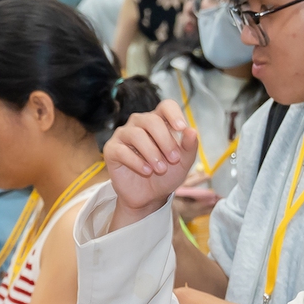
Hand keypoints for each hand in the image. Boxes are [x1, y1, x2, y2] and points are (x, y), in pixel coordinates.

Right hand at [103, 102, 198, 226]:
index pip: (166, 106)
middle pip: (151, 120)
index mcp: (159, 122)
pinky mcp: (112, 150)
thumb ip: (189, 147)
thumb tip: (192, 131)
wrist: (150, 196)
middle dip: (165, 140)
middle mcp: (139, 124)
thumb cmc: (166, 174)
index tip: (181, 128)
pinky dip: (137, 162)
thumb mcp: (183, 162)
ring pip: (136, 134)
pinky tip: (147, 171)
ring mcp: (124, 135)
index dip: (173, 114)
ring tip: (161, 169)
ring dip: (152, 153)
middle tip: (174, 159)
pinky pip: (122, 150)